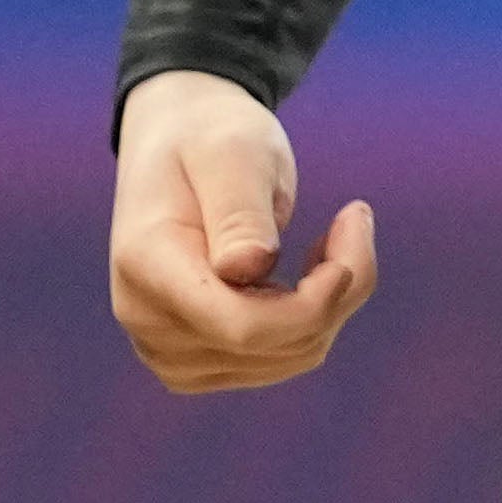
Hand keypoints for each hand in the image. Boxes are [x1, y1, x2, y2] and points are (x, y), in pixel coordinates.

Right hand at [110, 69, 378, 390]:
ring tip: (334, 234)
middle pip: (275, 345)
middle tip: (354, 215)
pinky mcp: (200, 363)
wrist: (178, 146)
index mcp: (146, 265)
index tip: (351, 231)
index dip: (313, 304)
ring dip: (332, 300)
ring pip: (292, 355)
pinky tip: (308, 270)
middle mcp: (149, 322)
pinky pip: (284, 358)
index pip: (243, 327)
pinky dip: (315, 316)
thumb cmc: (210, 139)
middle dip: (337, 288)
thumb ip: (239, 211)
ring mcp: (171, 352)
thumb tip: (247, 268)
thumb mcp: (231, 153)